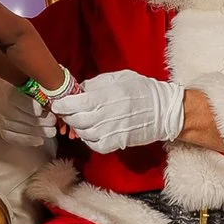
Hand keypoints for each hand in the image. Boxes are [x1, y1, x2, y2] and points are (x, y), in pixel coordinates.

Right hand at [0, 73, 56, 147]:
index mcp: (8, 91)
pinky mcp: (3, 132)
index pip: (17, 99)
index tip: (42, 110)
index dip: (31, 106)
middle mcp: (2, 107)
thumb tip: (56, 88)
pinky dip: (30, 140)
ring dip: (40, 132)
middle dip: (42, 121)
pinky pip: (17, 139)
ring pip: (23, 130)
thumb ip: (39, 84)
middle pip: (24, 117)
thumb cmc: (19, 86)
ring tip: (52, 130)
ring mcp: (2, 121)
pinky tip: (40, 138)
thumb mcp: (26, 80)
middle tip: (54, 120)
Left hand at [52, 70, 184, 153]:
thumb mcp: (120, 78)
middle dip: (67, 115)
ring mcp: (113, 131)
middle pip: (78, 119)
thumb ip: (97, 83)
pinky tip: (91, 131)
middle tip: (66, 111)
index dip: (64, 104)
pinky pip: (95, 145)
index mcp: (110, 95)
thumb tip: (79, 89)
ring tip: (79, 120)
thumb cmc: (143, 90)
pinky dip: (88, 139)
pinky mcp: (118, 142)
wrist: (165, 111)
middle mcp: (110, 114)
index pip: (78, 102)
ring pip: (84, 133)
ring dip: (77, 127)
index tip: (58, 103)